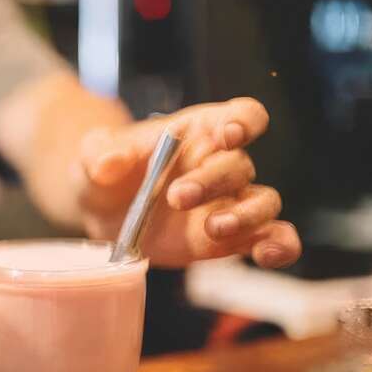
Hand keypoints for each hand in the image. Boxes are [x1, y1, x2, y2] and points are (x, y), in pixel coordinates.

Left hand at [75, 97, 300, 267]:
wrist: (101, 211)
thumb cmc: (104, 169)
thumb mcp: (92, 154)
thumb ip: (100, 154)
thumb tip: (110, 162)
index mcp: (200, 131)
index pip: (243, 115)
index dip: (244, 122)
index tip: (229, 136)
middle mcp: (222, 164)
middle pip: (240, 165)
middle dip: (212, 182)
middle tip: (176, 198)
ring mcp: (230, 202)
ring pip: (264, 203)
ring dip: (246, 216)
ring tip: (213, 229)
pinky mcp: (230, 238)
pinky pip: (269, 238)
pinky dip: (278, 246)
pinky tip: (266, 256)